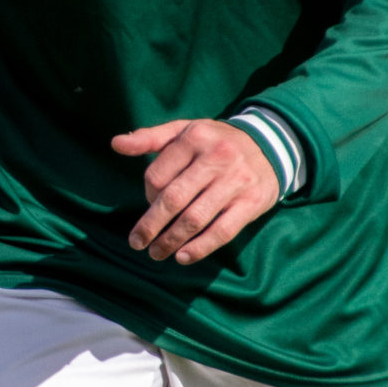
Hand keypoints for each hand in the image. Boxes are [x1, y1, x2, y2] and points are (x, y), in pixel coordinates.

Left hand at [113, 119, 278, 264]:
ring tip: (156, 253)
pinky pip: (223, 231)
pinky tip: (183, 256)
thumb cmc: (216, 141)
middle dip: (150, 225)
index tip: (150, 203)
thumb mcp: (185, 130)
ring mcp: (236, 182)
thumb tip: (115, 144)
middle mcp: (216, 158)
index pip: (157, 175)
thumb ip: (150, 138)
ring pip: (195, 218)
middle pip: (173, 199)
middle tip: (136, 243)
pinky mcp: (252, 202)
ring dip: (171, 241)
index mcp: (194, 138)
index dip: (147, 194)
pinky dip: (200, 247)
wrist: (271, 145)